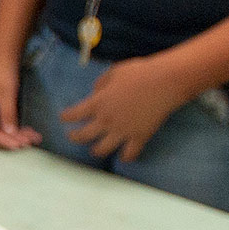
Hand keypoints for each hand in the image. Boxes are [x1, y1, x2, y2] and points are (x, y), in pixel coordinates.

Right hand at [0, 58, 40, 149]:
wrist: (2, 60)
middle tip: (29, 141)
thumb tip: (10, 133)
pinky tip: (28, 132)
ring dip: (16, 135)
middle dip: (12, 138)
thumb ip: (7, 114)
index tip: (17, 145)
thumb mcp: (6, 94)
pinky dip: (14, 129)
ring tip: (33, 137)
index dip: (2, 140)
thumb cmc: (1, 72)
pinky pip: (1, 126)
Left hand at [59, 55, 197, 160]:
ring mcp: (122, 131)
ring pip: (102, 149)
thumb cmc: (139, 73)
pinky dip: (126, 157)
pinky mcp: (139, 137)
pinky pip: (129, 154)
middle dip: (75, 137)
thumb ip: (101, 84)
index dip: (67, 117)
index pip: (75, 114)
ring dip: (96, 150)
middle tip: (72, 136)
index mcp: (98, 103)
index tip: (64, 118)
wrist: (164, 82)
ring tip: (94, 150)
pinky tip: (124, 157)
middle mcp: (106, 120)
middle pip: (84, 135)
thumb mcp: (114, 72)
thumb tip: (96, 92)